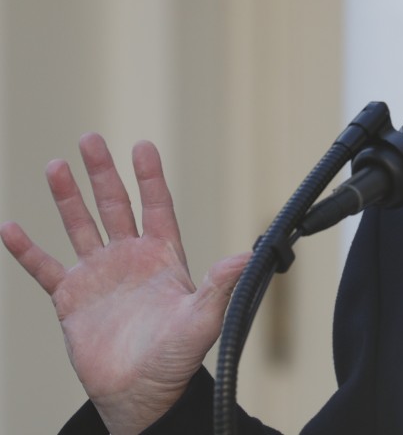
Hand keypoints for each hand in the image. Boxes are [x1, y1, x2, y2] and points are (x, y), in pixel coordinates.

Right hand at [0, 133, 249, 434]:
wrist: (141, 393)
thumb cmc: (177, 357)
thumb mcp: (202, 318)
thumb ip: (219, 284)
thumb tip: (249, 255)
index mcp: (164, 256)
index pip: (157, 206)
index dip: (150, 177)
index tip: (142, 145)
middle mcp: (130, 258)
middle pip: (115, 206)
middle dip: (103, 173)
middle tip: (90, 138)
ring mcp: (98, 275)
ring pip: (80, 226)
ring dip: (67, 198)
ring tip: (55, 165)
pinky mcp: (70, 298)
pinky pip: (44, 268)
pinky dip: (27, 249)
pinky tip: (11, 227)